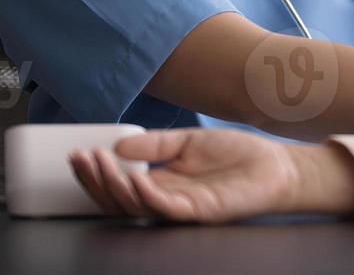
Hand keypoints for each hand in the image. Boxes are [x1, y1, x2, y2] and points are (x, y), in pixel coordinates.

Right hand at [68, 128, 353, 222]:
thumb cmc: (236, 156)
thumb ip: (155, 145)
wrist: (276, 164)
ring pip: (137, 207)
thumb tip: (119, 146)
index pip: (118, 187)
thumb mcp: (188, 142)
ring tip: (100, 164)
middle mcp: (167, 199)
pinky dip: (147, 195)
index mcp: (161, 183)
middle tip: (81, 159)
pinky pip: (167, 208)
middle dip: (95, 182)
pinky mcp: (200, 212)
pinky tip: (134, 179)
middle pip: (119, 202)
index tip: (77, 154)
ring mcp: (182, 208)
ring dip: (114, 187)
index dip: (95, 175)